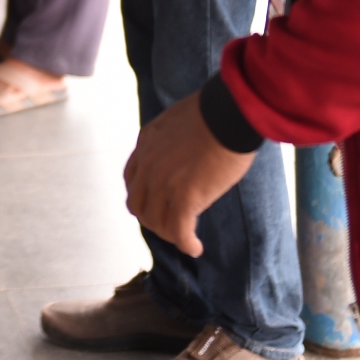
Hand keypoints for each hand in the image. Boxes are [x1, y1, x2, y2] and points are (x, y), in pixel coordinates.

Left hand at [122, 92, 255, 255]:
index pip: (132, 180)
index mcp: (146, 144)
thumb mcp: (177, 120)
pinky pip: (179, 232)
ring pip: (155, 222)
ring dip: (169, 233)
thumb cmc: (214, 112)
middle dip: (153, 218)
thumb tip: (181, 150)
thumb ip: (170, 138)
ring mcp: (163, 183)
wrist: (227, 114)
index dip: (144, 196)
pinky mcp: (184, 198)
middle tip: (171, 224)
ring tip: (185, 237)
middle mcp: (148, 165)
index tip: (157, 203)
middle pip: (138, 205)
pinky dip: (186, 244)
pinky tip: (195, 247)